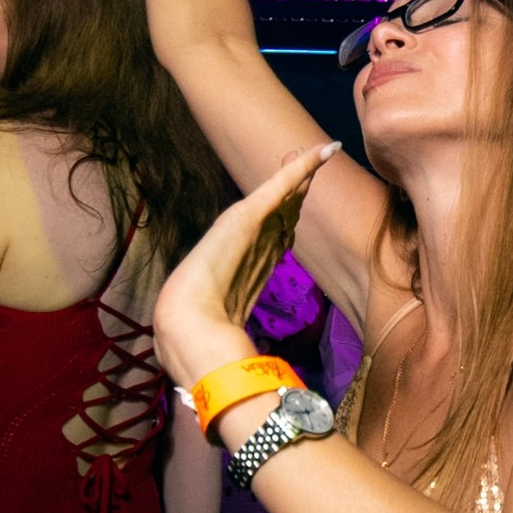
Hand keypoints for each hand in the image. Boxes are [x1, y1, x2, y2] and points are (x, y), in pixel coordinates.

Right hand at [154, 142, 339, 392]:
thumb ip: (234, 333)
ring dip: (300, 173)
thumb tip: (246, 360)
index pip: (269, 233)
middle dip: (295, 186)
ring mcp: (246, 225)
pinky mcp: (247, 217)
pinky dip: (302, 168)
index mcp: (241, 263)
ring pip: (284, 195)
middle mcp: (245, 240)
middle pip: (279, 209)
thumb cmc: (200, 337)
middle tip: (313, 162)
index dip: (284, 215)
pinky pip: (282, 187)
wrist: (190, 329)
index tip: (297, 201)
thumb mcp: (224, 331)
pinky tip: (322, 152)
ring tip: (317, 154)